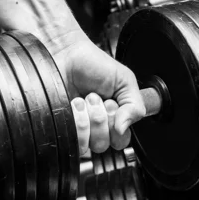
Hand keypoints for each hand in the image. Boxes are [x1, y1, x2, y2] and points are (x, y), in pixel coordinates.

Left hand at [46, 32, 144, 154]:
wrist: (66, 54)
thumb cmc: (92, 63)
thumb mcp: (125, 80)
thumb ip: (135, 106)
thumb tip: (124, 129)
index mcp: (115, 117)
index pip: (121, 140)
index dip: (118, 124)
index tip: (112, 103)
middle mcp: (97, 126)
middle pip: (106, 144)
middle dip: (102, 118)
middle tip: (96, 97)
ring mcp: (79, 128)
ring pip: (89, 145)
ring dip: (88, 119)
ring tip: (84, 100)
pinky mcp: (63, 128)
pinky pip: (73, 140)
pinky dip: (75, 121)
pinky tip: (73, 105)